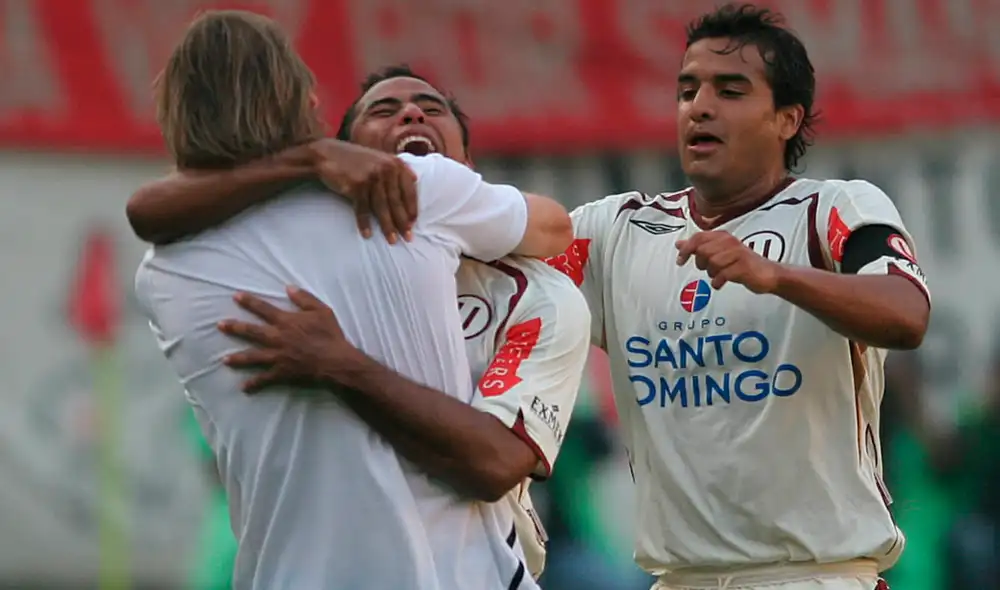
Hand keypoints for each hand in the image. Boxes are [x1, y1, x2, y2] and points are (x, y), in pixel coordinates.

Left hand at [217, 287, 362, 392]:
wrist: (335, 361)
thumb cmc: (330, 334)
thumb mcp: (322, 311)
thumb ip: (304, 298)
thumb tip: (288, 287)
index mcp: (286, 322)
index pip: (263, 309)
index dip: (249, 302)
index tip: (236, 296)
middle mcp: (277, 338)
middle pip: (252, 332)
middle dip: (235, 328)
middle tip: (220, 325)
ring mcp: (278, 356)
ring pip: (253, 357)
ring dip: (238, 358)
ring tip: (224, 360)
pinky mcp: (282, 372)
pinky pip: (265, 378)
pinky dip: (254, 384)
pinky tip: (244, 387)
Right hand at [307, 139, 417, 242]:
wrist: (327, 154)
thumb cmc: (355, 159)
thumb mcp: (379, 158)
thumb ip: (396, 167)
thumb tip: (416, 178)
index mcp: (395, 163)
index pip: (409, 190)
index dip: (412, 208)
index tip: (413, 223)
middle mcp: (386, 169)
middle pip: (396, 202)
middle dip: (402, 222)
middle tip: (408, 238)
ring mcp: (372, 177)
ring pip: (382, 208)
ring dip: (387, 227)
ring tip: (392, 241)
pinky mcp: (358, 186)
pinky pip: (363, 209)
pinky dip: (364, 223)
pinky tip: (367, 235)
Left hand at [675, 231, 780, 292]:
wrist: (768, 274)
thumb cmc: (741, 264)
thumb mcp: (719, 253)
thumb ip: (699, 247)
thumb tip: (678, 244)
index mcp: (722, 236)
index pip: (697, 237)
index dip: (686, 249)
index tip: (680, 261)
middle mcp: (730, 241)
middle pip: (703, 251)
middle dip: (701, 263)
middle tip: (708, 269)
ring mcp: (738, 253)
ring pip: (712, 263)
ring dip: (712, 273)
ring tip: (719, 275)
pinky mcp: (743, 267)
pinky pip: (722, 275)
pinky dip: (718, 282)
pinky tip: (721, 283)